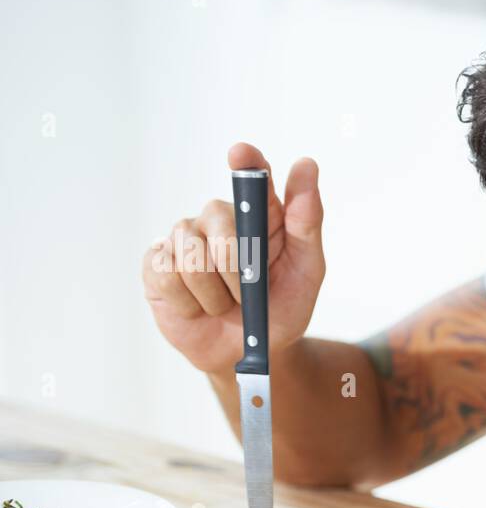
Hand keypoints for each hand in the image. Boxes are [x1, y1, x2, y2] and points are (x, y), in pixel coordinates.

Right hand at [141, 143, 325, 374]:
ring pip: (191, 255)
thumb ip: (307, 221)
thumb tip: (306, 165)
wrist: (251, 354)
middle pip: (218, 220)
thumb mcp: (306, 269)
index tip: (241, 153)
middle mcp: (217, 218)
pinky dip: (190, 302)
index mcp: (258, 214)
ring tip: (225, 304)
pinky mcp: (157, 265)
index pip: (250, 173)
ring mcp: (183, 239)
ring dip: (216, 294)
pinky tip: (197, 307)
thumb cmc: (281, 308)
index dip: (245, 161)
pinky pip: (167, 275)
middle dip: (238, 266)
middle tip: (249, 292)